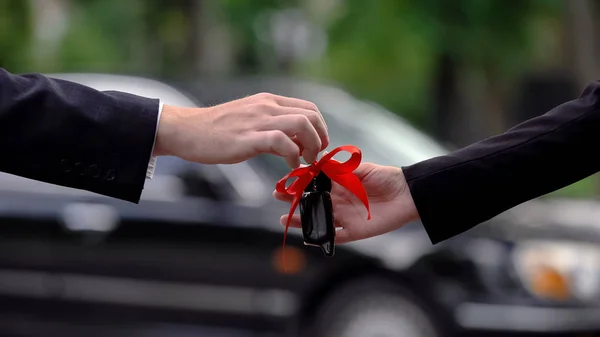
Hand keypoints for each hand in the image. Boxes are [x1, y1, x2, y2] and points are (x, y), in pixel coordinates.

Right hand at [154, 93, 328, 167]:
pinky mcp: (248, 137)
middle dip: (321, 138)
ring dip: (311, 145)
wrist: (186, 130)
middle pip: (311, 115)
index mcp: (268, 101)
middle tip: (315, 156)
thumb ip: (274, 131)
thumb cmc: (216, 130)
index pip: (309, 107)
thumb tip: (296, 146)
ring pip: (302, 124)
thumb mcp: (250, 122)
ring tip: (305, 161)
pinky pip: (281, 141)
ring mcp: (257, 120)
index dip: (320, 128)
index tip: (317, 146)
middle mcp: (266, 106)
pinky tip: (289, 166)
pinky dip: (293, 155)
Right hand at [273, 162, 419, 242]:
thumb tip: (319, 164)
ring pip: (319, 220)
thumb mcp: (362, 169)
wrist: (408, 195)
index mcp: (340, 184)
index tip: (285, 181)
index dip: (300, 183)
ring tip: (285, 219)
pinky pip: (335, 237)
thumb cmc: (386, 178)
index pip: (314, 184)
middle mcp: (339, 201)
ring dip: (303, 220)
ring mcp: (345, 217)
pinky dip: (322, 238)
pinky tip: (308, 238)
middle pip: (312, 203)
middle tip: (278, 197)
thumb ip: (341, 169)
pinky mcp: (355, 232)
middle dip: (295, 201)